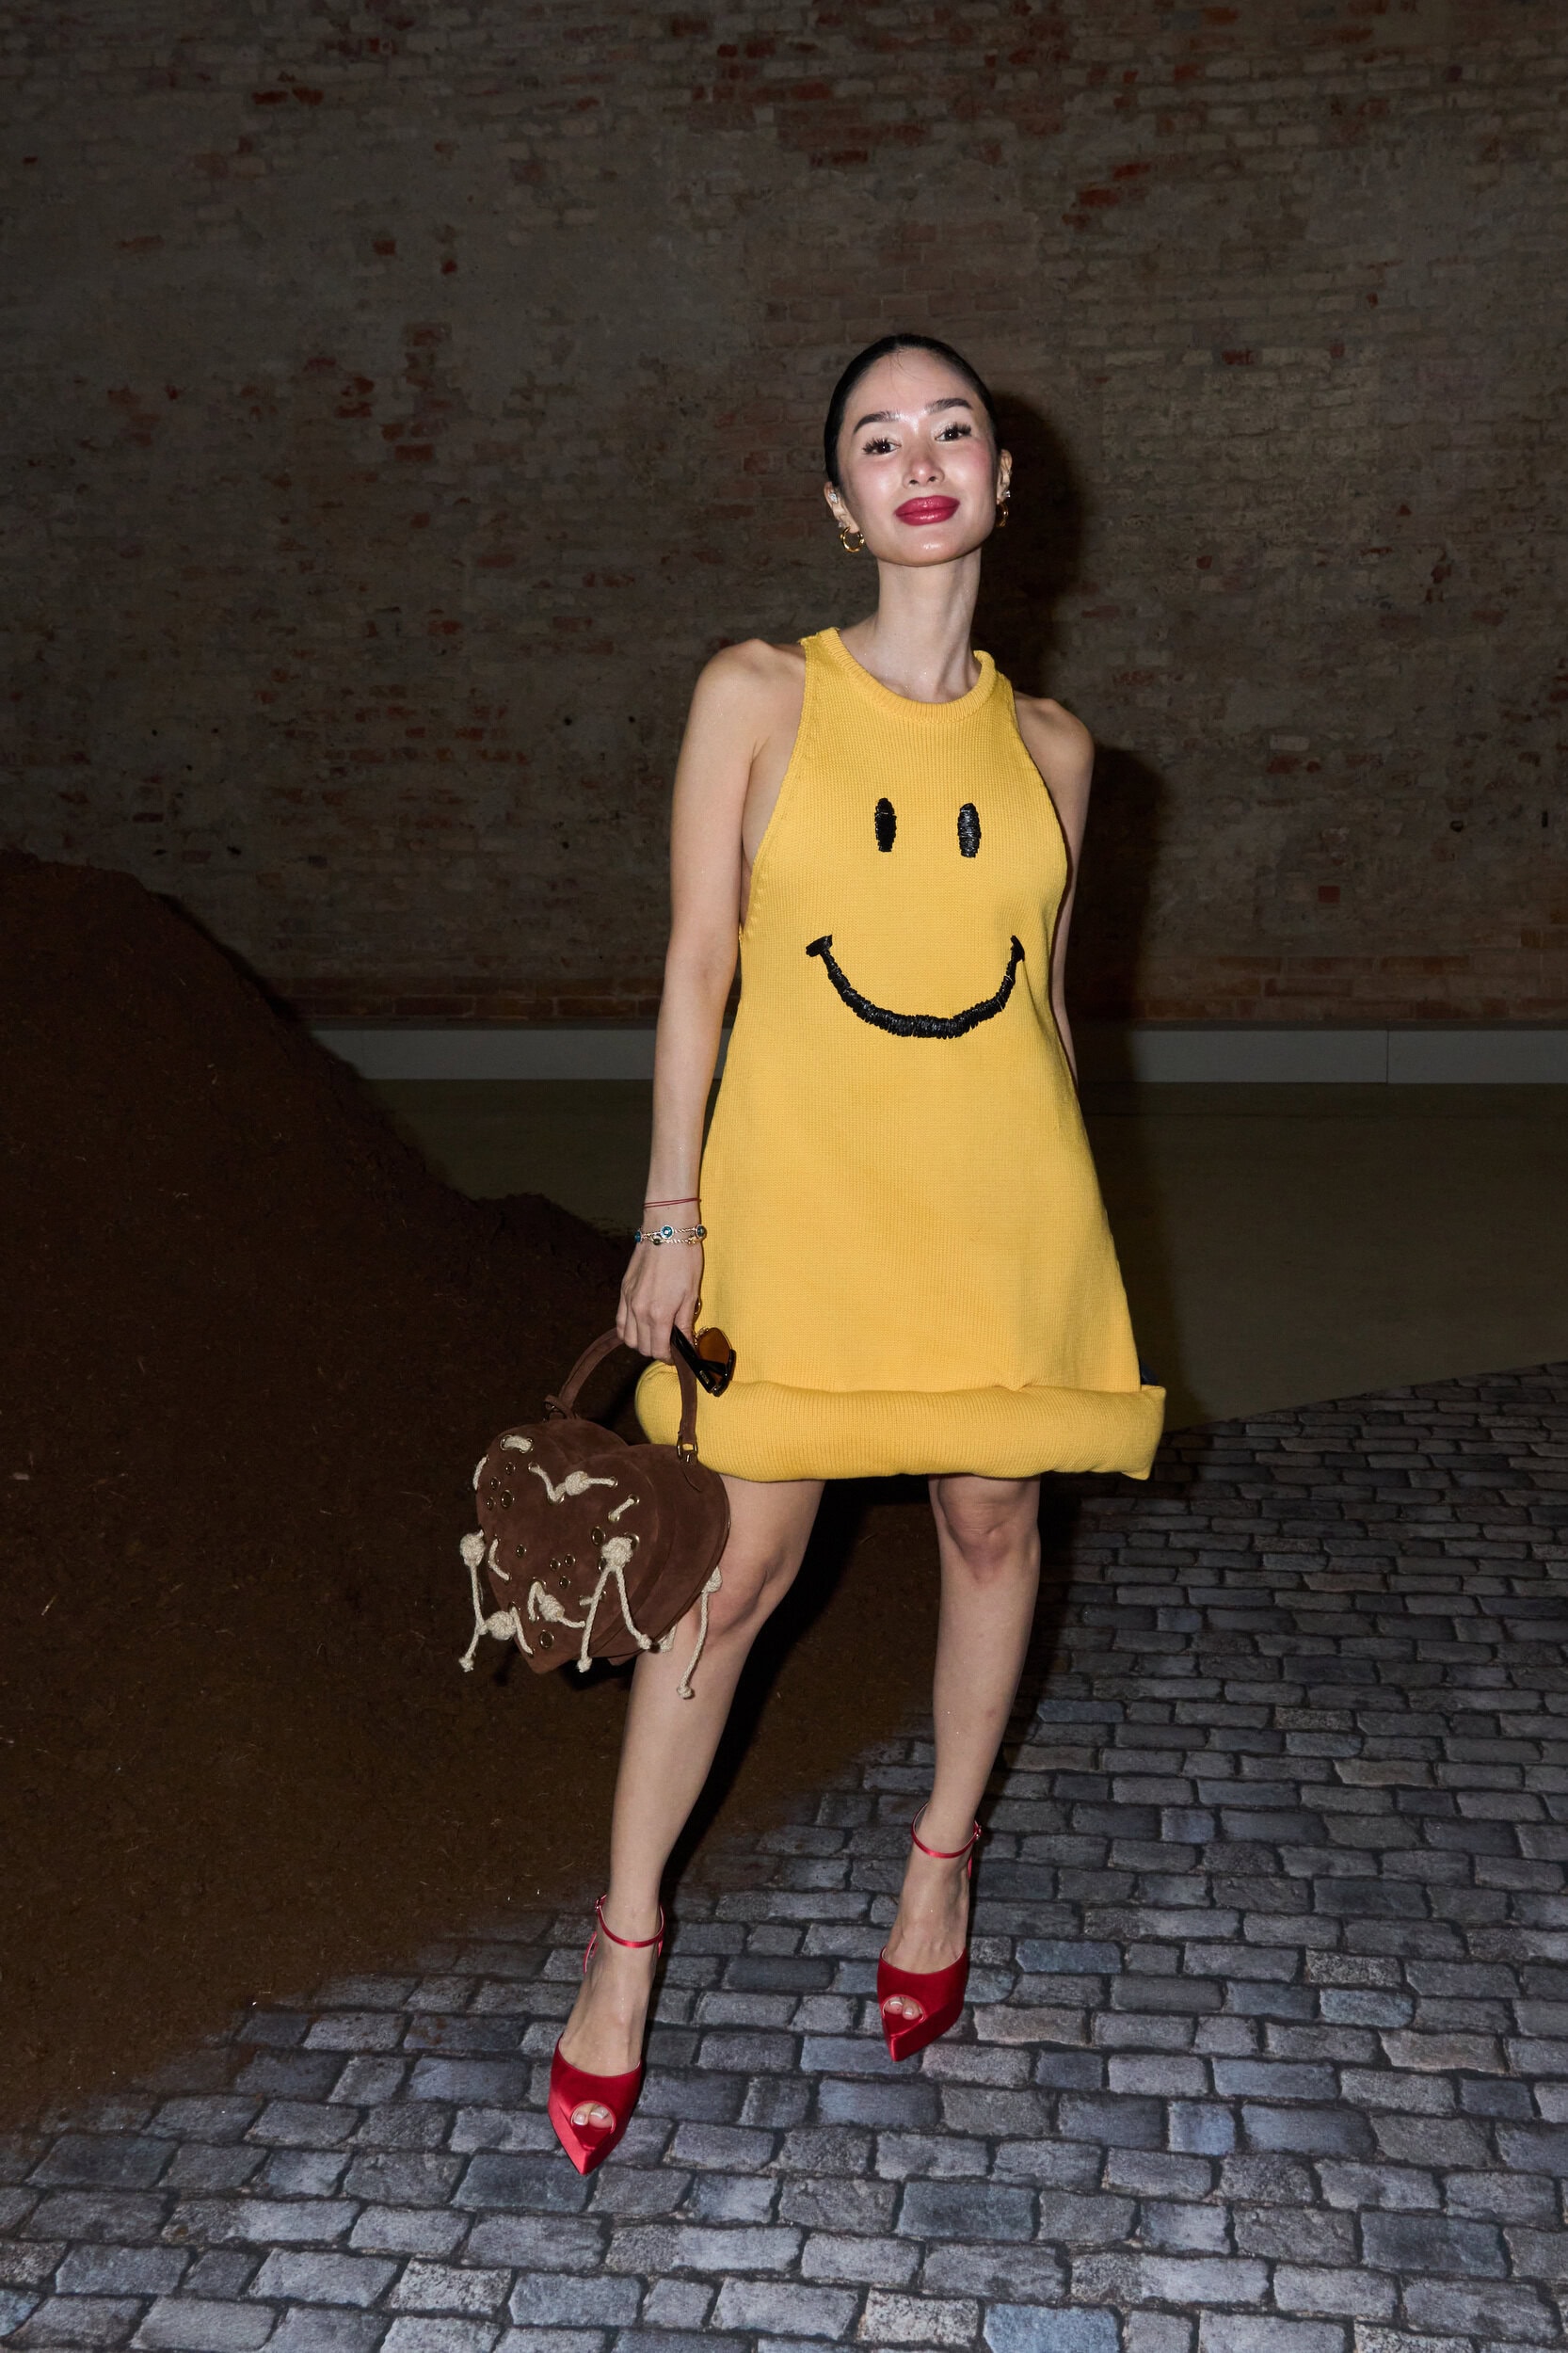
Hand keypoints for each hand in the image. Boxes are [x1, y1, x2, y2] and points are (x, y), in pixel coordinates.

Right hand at [618, 1237, 702, 1362]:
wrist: (666, 1230)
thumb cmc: (684, 1259)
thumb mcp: (691, 1293)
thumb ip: (685, 1322)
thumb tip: (687, 1343)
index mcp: (659, 1314)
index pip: (658, 1350)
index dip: (669, 1358)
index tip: (678, 1355)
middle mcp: (639, 1311)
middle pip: (642, 1348)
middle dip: (657, 1351)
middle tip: (671, 1344)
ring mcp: (628, 1301)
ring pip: (628, 1339)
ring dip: (641, 1343)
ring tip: (656, 1335)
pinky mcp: (623, 1292)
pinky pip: (620, 1322)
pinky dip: (628, 1330)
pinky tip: (640, 1326)